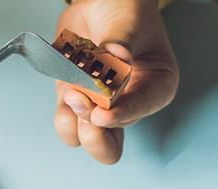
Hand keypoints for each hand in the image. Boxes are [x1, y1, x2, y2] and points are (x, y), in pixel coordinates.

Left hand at [54, 0, 178, 163]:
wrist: (100, 4)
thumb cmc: (126, 11)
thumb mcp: (128, 22)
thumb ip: (120, 43)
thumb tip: (117, 57)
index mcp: (156, 87)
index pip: (139, 111)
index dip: (119, 115)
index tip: (102, 113)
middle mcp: (128, 104)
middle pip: (110, 145)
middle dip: (94, 134)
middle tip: (82, 104)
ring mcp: (99, 107)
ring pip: (84, 139)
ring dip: (74, 122)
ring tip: (72, 94)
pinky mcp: (76, 101)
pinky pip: (66, 123)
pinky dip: (62, 112)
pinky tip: (66, 90)